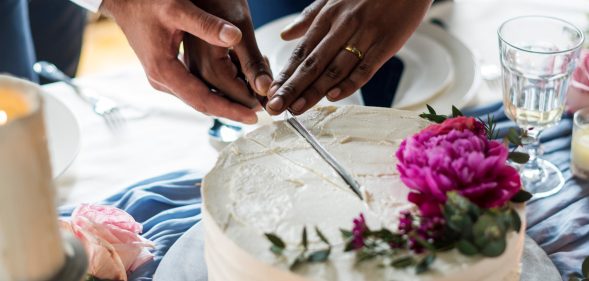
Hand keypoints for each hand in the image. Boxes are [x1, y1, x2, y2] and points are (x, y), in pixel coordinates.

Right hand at [100, 0, 259, 123]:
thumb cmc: (145, 0)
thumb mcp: (178, 8)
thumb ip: (207, 24)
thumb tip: (235, 37)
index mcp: (164, 70)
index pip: (203, 100)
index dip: (230, 110)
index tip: (252, 117)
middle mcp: (162, 80)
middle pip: (201, 104)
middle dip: (229, 110)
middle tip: (256, 114)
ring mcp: (162, 78)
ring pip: (197, 98)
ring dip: (222, 102)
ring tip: (248, 104)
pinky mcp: (165, 71)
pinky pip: (192, 88)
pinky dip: (212, 91)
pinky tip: (229, 89)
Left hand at [265, 0, 431, 114]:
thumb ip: (309, 18)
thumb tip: (285, 35)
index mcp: (328, 17)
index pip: (301, 51)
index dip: (285, 74)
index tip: (271, 92)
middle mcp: (342, 27)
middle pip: (312, 63)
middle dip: (291, 87)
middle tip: (275, 107)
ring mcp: (364, 36)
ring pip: (334, 68)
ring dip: (313, 91)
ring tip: (297, 109)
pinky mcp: (386, 43)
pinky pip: (365, 67)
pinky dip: (349, 83)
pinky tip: (333, 97)